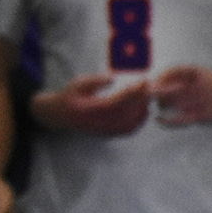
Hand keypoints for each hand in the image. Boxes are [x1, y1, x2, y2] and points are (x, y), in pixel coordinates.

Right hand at [30, 74, 151, 135]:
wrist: (61, 116)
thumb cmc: (69, 97)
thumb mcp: (77, 83)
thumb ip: (95, 81)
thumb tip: (112, 78)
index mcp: (93, 111)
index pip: (118, 102)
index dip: (132, 92)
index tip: (143, 81)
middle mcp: (101, 124)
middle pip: (128, 113)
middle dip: (141, 98)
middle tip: (150, 84)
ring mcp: (107, 131)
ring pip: (131, 123)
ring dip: (142, 108)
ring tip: (147, 93)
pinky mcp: (110, 134)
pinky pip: (130, 129)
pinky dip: (140, 119)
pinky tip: (144, 108)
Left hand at [151, 65, 211, 125]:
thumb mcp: (197, 71)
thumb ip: (178, 74)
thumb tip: (157, 80)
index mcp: (193, 73)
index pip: (169, 74)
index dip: (158, 80)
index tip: (150, 83)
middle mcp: (195, 86)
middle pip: (166, 90)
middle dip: (154, 93)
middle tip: (148, 94)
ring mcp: (197, 101)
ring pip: (171, 104)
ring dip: (160, 104)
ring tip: (159, 104)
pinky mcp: (201, 115)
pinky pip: (179, 120)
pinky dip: (166, 121)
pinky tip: (159, 119)